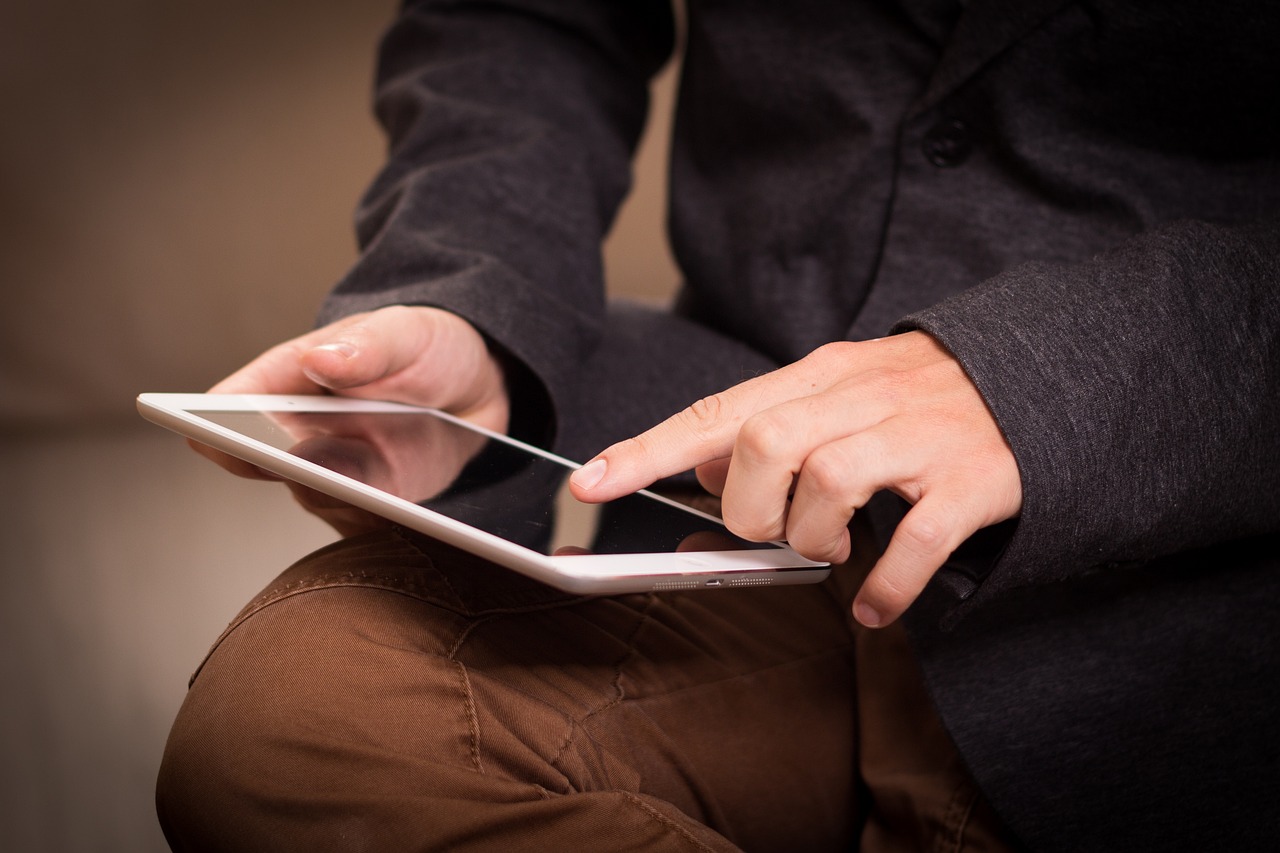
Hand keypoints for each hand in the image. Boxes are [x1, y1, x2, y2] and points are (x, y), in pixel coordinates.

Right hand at [190, 305, 509, 527]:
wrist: (478, 388)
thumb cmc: (425, 347)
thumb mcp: (405, 333)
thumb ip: (368, 346)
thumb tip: (320, 359)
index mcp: (291, 378)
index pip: (235, 401)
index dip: (213, 420)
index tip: (206, 432)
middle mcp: (302, 431)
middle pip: (265, 458)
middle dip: (273, 465)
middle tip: (289, 465)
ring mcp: (337, 471)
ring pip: (314, 495)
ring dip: (328, 495)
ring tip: (348, 489)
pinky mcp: (375, 502)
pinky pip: (364, 521)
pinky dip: (373, 519)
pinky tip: (392, 514)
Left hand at [568, 332, 1021, 626]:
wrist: (1040, 376)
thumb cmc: (920, 397)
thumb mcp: (838, 394)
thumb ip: (768, 424)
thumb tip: (700, 467)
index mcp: (822, 375)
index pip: (717, 411)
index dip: (648, 451)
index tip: (590, 483)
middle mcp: (864, 396)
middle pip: (767, 444)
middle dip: (752, 506)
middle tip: (775, 530)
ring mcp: (918, 436)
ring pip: (829, 481)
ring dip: (812, 536)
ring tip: (829, 548)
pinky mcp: (970, 480)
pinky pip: (915, 540)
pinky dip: (885, 584)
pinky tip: (876, 604)